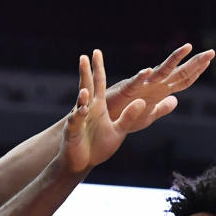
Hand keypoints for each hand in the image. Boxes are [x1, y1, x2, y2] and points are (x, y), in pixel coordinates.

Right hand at [61, 49, 169, 173]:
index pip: (99, 83)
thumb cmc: (98, 146)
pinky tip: (82, 111)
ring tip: (86, 90)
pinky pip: (76, 121)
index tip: (96, 52)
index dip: (98, 68)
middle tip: (84, 56)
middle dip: (85, 73)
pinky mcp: (73, 131)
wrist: (82, 163)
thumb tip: (142, 101)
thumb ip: (130, 117)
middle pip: (86, 86)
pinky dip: (79, 116)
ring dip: (83, 96)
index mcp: (98, 107)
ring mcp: (79, 119)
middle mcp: (87, 109)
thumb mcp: (118, 131)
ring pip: (80, 104)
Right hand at [105, 44, 214, 122]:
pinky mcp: (126, 90)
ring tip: (187, 48)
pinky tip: (148, 70)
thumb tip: (176, 100)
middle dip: (195, 63)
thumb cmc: (125, 116)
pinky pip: (134, 83)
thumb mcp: (149, 116)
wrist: (106, 120)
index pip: (182, 80)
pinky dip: (140, 77)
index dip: (196, 71)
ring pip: (160, 71)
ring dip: (174, 60)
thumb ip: (162, 108)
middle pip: (178, 73)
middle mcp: (153, 85)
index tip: (209, 60)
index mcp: (159, 91)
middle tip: (211, 52)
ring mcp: (141, 86)